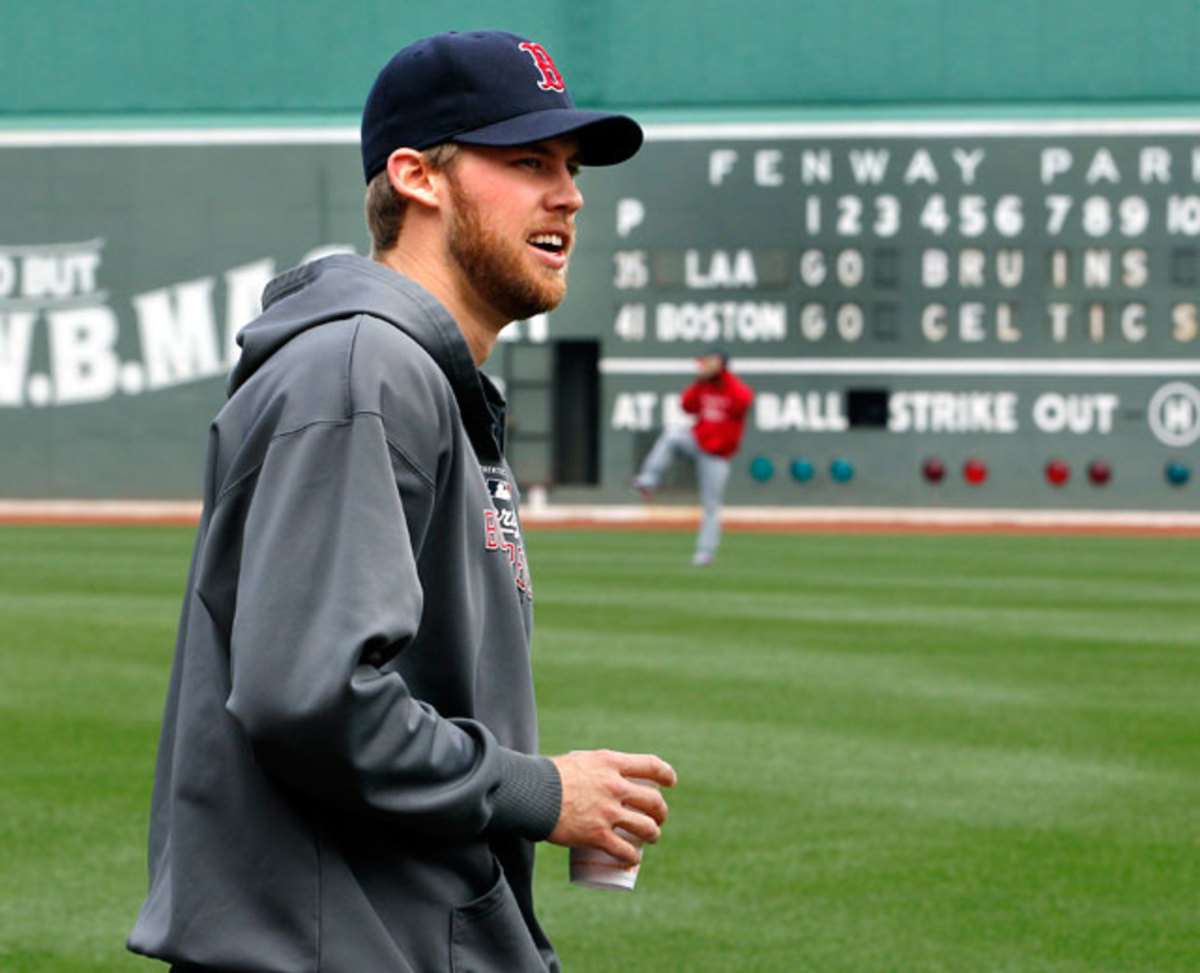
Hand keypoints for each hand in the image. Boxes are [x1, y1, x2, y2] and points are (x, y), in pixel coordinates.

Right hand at [547, 749, 676, 865]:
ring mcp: (608, 812)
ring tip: (651, 839)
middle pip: (653, 801)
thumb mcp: (578, 761)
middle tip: (658, 819)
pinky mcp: (597, 835)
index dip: (666, 774)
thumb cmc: (548, 776)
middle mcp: (615, 786)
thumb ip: (593, 770)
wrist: (530, 793)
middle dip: (661, 812)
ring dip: (653, 835)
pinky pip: (625, 851)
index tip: (671, 782)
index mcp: (611, 763)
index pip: (651, 766)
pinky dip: (632, 857)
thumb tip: (597, 778)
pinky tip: (633, 860)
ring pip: (646, 828)